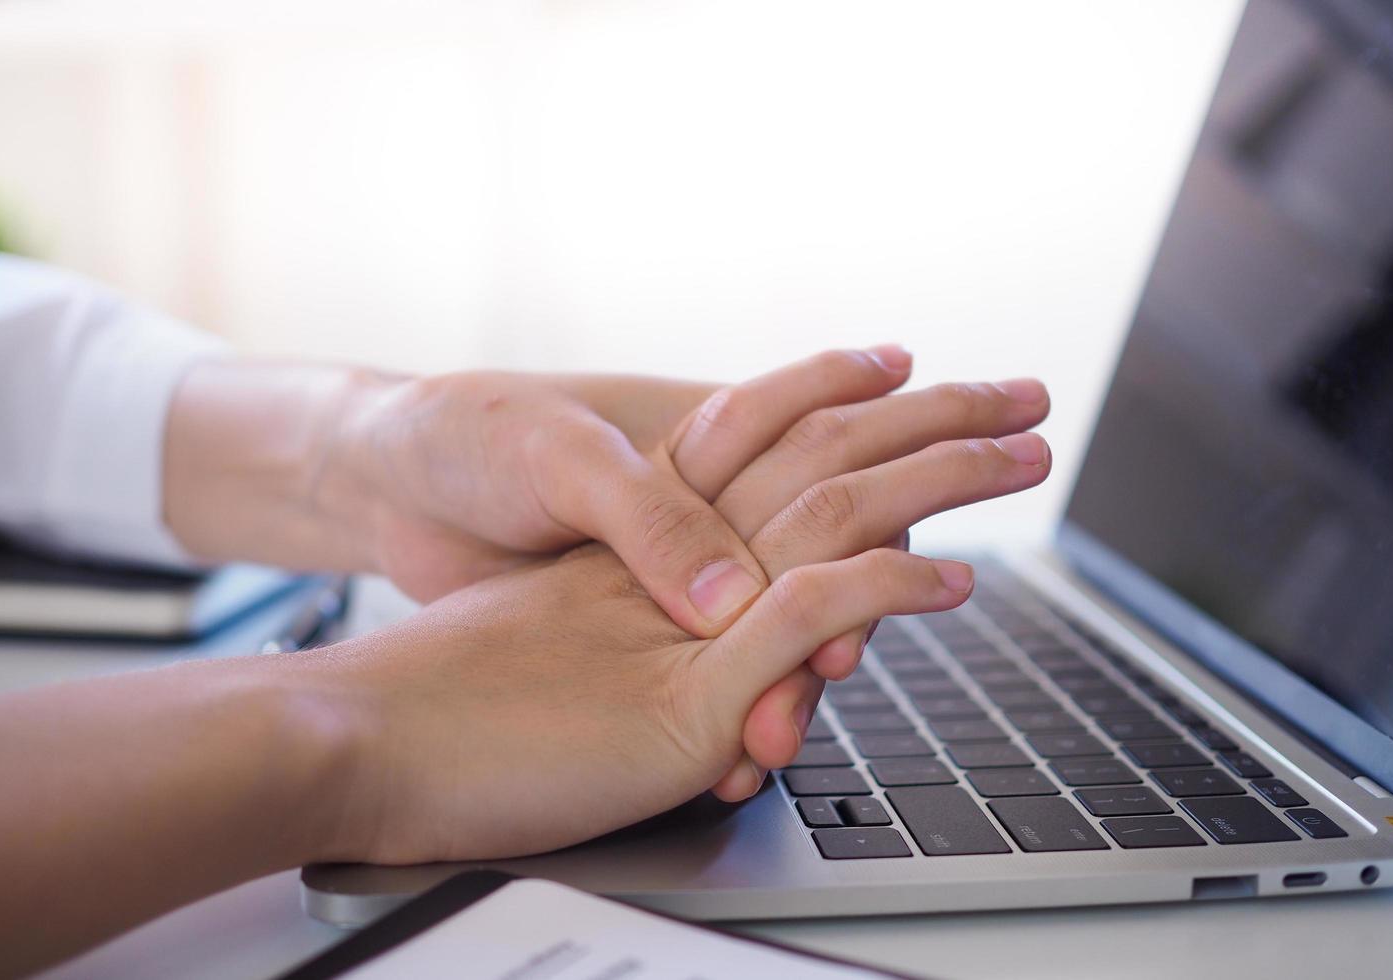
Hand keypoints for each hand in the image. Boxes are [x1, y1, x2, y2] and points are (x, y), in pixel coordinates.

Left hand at [302, 403, 1049, 862]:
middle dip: (936, 501)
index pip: (839, 434)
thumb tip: (735, 601)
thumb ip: (650, 520)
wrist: (375, 491)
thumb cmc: (463, 440)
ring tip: (805, 725)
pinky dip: (747, 709)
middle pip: (844, 515)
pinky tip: (758, 747)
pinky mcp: (636, 630)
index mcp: (701, 430)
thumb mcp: (556, 460)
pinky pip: (718, 674)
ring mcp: (679, 569)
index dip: (928, 426)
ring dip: (821, 663)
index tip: (1006, 422)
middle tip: (1018, 490)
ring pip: (788, 617)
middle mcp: (707, 501)